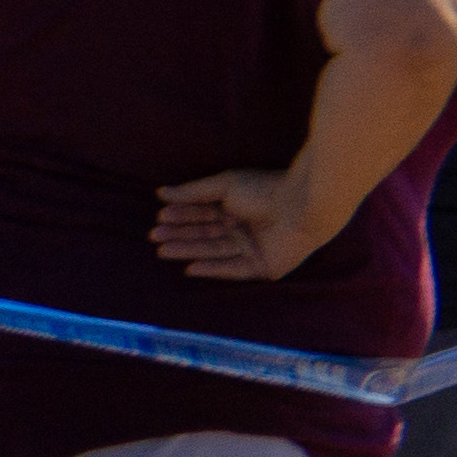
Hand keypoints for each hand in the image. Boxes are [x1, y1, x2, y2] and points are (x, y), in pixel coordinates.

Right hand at [148, 161, 336, 284]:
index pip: (205, 213)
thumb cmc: (266, 190)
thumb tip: (161, 192)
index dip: (182, 215)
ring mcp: (255, 248)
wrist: (302, 206)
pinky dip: (213, 269)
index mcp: (240, 207)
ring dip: (189, 251)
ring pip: (216, 251)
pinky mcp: (264, 267)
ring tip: (163, 250)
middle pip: (207, 233)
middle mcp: (246, 228)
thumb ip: (193, 191)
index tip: (160, 216)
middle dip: (180, 235)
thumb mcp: (225, 186)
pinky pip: (234, 270)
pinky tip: (190, 268)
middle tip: (154, 236)